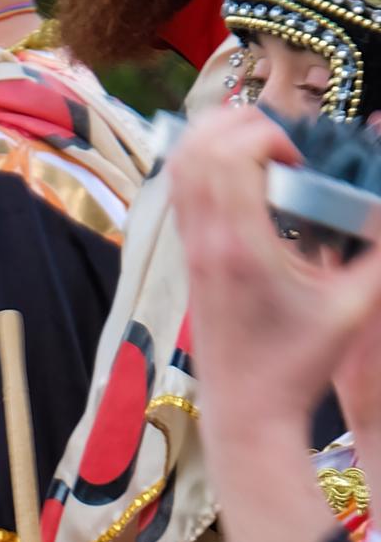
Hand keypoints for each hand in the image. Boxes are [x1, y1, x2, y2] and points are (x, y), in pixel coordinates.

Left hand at [173, 108, 380, 443]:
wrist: (246, 414)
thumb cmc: (298, 366)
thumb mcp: (355, 307)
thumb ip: (380, 249)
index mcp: (242, 245)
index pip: (233, 152)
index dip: (270, 135)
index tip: (300, 161)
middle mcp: (206, 241)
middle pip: (200, 144)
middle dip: (245, 127)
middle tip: (283, 149)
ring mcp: (190, 251)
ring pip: (180, 164)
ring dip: (220, 142)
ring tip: (262, 158)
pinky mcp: (187, 261)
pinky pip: (181, 192)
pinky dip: (206, 168)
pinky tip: (245, 187)